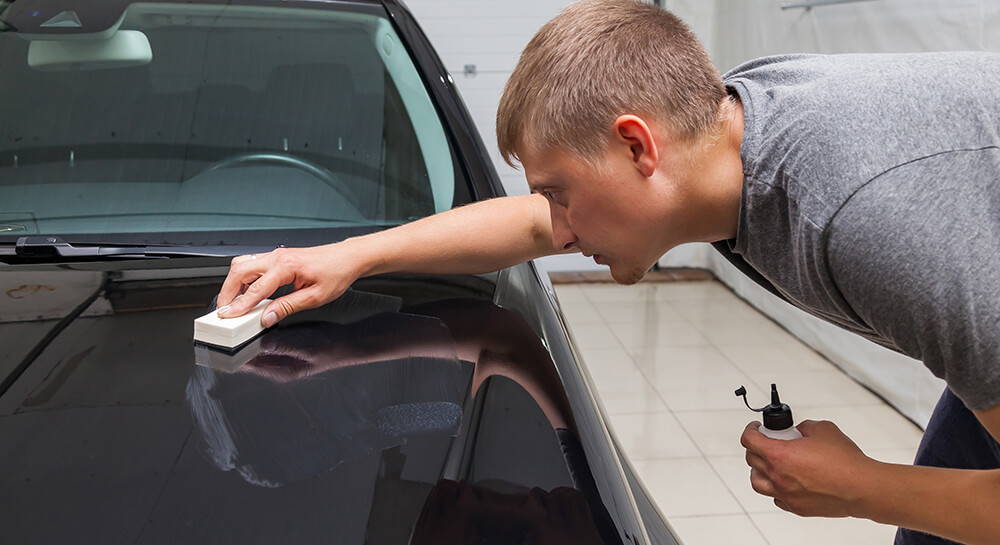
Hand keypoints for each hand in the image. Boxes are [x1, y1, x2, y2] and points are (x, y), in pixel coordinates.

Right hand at [215, 242, 364, 326]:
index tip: (229, 316)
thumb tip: (267, 317)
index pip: (256, 289)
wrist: (347, 258)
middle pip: (240, 271)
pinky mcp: (277, 257)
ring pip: (243, 265)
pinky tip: (247, 292)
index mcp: (287, 266)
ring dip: (234, 283)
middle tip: (224, 310)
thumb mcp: (314, 297)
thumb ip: (288, 307)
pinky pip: (252, 264)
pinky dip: (244, 278)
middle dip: (227, 291)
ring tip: (233, 303)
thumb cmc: (336, 273)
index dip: (240, 305)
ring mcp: (276, 255)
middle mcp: (278, 257)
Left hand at [740, 420, 878, 517]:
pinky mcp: (796, 507)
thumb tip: (800, 430)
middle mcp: (778, 477)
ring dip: (758, 470)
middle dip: (756, 447)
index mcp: (779, 455)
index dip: (750, 430)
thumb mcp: (822, 429)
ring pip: (757, 482)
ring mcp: (785, 494)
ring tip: (769, 464)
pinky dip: (776, 488)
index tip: (755, 428)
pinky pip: (776, 498)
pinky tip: (785, 481)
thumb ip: (805, 427)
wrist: (861, 487)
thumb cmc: (845, 462)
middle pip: (752, 460)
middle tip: (766, 442)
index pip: (749, 440)